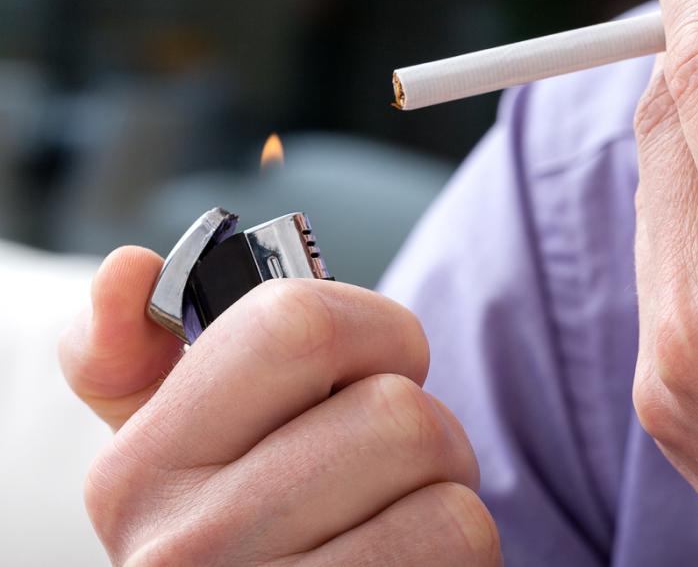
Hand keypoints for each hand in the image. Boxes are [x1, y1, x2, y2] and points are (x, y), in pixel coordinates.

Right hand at [59, 247, 500, 565]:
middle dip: (426, 425)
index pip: (297, 324)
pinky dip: (461, 545)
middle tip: (394, 466)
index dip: (377, 328)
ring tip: (401, 520)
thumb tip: (127, 268)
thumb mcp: (171, 453)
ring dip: (448, 486)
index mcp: (136, 472)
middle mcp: (184, 548)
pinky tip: (410, 563)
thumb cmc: (244, 535)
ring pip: (439, 473)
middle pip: (393, 408)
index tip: (382, 362)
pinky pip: (461, 535)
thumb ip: (134, 358)